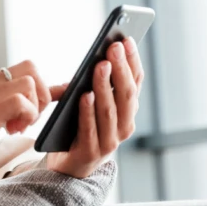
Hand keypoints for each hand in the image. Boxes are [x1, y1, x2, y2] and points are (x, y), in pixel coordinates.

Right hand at [0, 60, 53, 190]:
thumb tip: (5, 122)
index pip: (16, 73)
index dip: (40, 86)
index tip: (52, 100)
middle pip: (29, 67)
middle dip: (41, 92)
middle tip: (28, 120)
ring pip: (30, 80)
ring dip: (35, 106)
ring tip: (16, 129)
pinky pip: (22, 101)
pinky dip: (27, 116)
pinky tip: (10, 133)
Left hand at [46, 38, 143, 178]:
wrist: (71, 166)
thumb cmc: (82, 126)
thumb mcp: (96, 103)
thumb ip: (100, 85)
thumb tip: (100, 56)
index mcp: (128, 111)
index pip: (135, 83)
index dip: (132, 61)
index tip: (126, 39)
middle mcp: (125, 127)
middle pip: (125, 95)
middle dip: (120, 69)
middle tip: (113, 47)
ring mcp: (109, 142)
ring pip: (109, 111)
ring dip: (104, 86)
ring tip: (99, 65)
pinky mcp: (90, 153)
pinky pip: (89, 129)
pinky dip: (88, 112)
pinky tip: (84, 95)